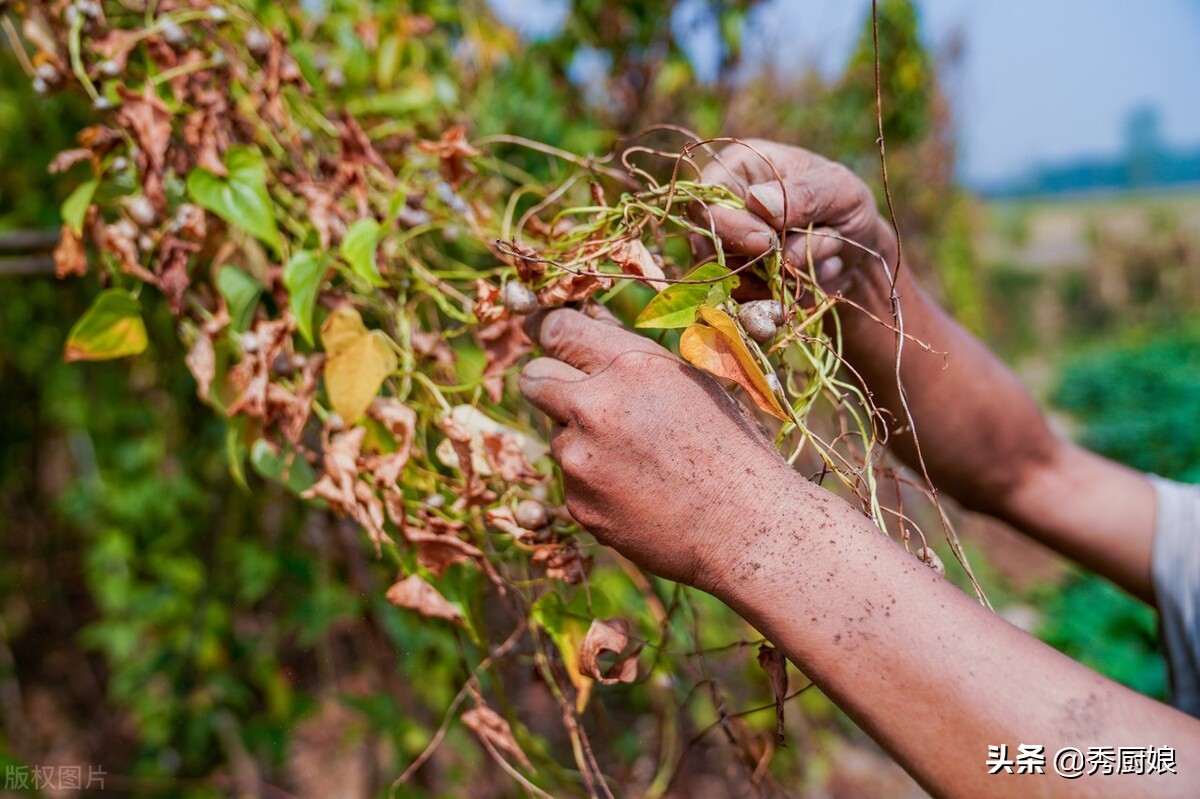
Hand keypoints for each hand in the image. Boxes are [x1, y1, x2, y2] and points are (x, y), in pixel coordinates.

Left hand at [518, 307, 798, 591]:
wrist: (747, 527)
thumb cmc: (733, 448)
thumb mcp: (692, 383)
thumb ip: (634, 358)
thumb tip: (591, 322)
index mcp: (632, 365)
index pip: (557, 329)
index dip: (546, 329)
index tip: (542, 333)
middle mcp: (596, 406)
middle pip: (533, 377)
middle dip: (548, 382)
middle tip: (574, 396)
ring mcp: (581, 458)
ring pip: (557, 434)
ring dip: (582, 440)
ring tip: (639, 462)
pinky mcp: (578, 502)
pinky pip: (572, 481)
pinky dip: (595, 484)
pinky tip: (639, 494)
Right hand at [694, 139, 895, 293]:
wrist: (859, 252)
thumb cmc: (845, 206)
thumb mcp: (838, 189)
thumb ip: (802, 194)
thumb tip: (757, 201)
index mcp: (738, 169)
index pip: (703, 201)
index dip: (726, 226)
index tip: (765, 241)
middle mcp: (724, 210)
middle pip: (709, 245)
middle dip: (761, 258)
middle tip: (799, 256)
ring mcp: (728, 250)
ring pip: (731, 277)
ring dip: (782, 275)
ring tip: (822, 253)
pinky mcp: (739, 283)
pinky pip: (747, 301)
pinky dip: (783, 295)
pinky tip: (812, 276)